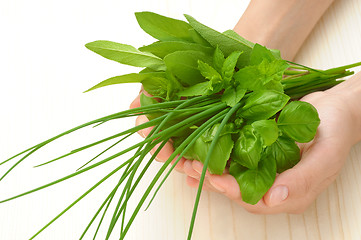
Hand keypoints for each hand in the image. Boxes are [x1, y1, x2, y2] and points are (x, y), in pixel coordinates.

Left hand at [130, 72, 360, 213]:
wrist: (335, 111)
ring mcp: (260, 166)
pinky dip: (212, 149)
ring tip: (180, 157)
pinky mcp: (253, 149)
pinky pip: (230, 152)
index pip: (251, 199)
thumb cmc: (333, 133)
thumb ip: (302, 181)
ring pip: (227, 171)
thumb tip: (274, 199)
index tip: (210, 176)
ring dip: (203, 164)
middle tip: (185, 164)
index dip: (228, 189)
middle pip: (232, 187)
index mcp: (285, 194)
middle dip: (207, 177)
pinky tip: (193, 146)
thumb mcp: (324, 157)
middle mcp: (268, 184)